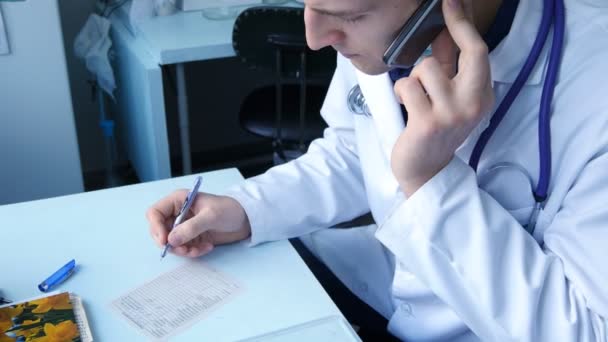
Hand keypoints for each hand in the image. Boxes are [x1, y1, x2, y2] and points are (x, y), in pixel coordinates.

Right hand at [147, 191, 250, 257]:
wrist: (246, 219)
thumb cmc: (229, 210)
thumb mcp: (211, 216)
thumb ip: (191, 228)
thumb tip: (171, 240)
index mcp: (178, 200)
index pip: (155, 213)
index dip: (156, 227)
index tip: (165, 241)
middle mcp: (178, 213)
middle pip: (159, 231)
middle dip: (170, 244)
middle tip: (184, 250)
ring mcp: (184, 226)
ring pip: (171, 243)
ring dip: (183, 250)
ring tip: (199, 250)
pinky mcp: (191, 237)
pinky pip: (184, 248)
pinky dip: (193, 251)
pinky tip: (207, 248)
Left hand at [391, 0, 494, 196]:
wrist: (426, 171)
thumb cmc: (434, 130)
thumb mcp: (449, 98)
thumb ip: (449, 67)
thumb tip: (443, 31)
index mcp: (482, 95)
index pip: (479, 51)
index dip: (464, 23)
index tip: (451, 2)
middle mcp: (474, 103)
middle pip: (469, 51)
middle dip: (452, 28)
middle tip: (440, 12)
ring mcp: (453, 114)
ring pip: (427, 68)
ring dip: (414, 78)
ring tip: (415, 97)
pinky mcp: (428, 123)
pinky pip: (408, 86)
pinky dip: (402, 92)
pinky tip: (407, 107)